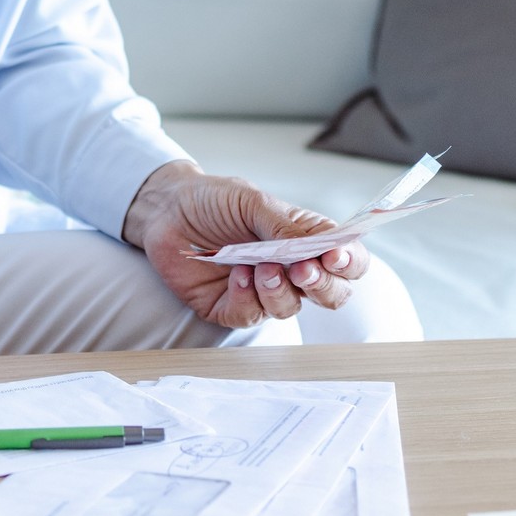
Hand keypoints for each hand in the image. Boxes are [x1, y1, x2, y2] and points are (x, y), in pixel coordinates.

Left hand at [122, 161, 367, 327]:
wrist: (166, 208)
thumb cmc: (214, 200)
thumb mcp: (253, 201)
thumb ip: (286, 226)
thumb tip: (320, 245)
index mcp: (305, 240)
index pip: (347, 261)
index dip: (350, 263)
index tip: (334, 256)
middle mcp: (289, 270)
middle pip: (330, 295)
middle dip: (322, 287)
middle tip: (303, 269)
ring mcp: (261, 291)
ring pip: (289, 308)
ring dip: (279, 290)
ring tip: (260, 267)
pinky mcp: (230, 307)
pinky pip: (249, 315)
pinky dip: (246, 297)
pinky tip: (235, 274)